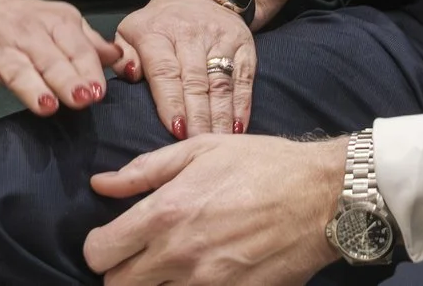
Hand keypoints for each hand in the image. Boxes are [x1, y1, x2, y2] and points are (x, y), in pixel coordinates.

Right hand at [0, 0, 128, 117]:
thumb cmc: (33, 23)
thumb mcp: (66, 25)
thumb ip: (90, 44)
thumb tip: (119, 57)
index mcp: (57, 22)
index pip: (77, 47)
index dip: (88, 69)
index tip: (98, 91)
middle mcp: (27, 32)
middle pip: (49, 59)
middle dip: (66, 80)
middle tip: (81, 99)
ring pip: (16, 68)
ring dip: (31, 86)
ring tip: (46, 105)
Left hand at [85, 135, 345, 285]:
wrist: (323, 197)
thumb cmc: (263, 165)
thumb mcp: (201, 150)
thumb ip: (145, 171)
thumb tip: (100, 184)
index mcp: (165, 213)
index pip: (99, 252)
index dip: (100, 246)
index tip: (113, 240)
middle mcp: (178, 254)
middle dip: (122, 271)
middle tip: (141, 256)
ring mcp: (205, 283)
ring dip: (153, 285)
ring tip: (172, 266)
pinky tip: (201, 274)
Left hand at [117, 0, 257, 138]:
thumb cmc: (159, 26)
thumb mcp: (130, 32)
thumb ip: (123, 56)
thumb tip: (130, 73)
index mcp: (158, 32)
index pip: (165, 71)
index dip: (171, 101)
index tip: (175, 130)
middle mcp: (191, 34)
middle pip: (195, 81)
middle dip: (197, 117)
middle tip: (196, 146)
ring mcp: (220, 38)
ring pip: (221, 82)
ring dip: (220, 116)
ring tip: (217, 143)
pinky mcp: (243, 45)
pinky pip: (243, 78)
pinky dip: (242, 105)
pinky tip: (238, 128)